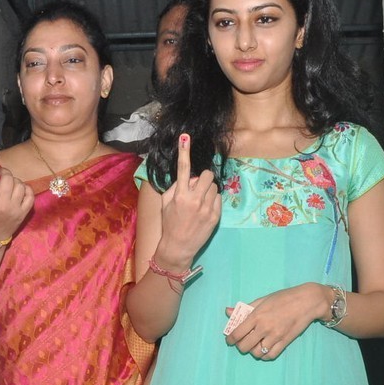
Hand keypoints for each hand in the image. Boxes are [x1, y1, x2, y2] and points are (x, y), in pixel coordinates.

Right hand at [0, 148, 32, 244]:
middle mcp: (2, 204)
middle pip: (7, 178)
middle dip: (4, 173)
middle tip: (1, 176)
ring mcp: (15, 209)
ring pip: (19, 184)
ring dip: (14, 181)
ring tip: (9, 186)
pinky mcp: (24, 213)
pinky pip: (30, 194)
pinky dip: (25, 189)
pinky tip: (19, 191)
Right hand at [152, 133, 219, 268]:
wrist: (178, 247)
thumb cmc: (169, 224)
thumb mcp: (166, 204)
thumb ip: (176, 188)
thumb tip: (189, 178)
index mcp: (179, 195)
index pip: (183, 169)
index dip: (184, 151)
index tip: (185, 137)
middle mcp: (194, 200)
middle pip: (207, 175)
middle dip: (204, 178)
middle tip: (198, 187)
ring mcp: (206, 208)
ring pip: (214, 187)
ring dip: (208, 190)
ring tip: (200, 202)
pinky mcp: (215, 216)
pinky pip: (218, 199)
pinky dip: (212, 201)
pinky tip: (204, 210)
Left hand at [223, 283, 327, 358]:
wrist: (307, 301)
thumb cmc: (283, 298)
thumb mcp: (262, 300)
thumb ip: (245, 308)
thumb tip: (227, 311)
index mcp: (257, 315)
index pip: (237, 333)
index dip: (230, 339)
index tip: (229, 340)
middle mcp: (264, 327)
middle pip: (244, 346)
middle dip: (240, 346)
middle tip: (242, 343)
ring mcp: (275, 336)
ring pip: (257, 353)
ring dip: (253, 351)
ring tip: (254, 345)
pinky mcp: (285, 342)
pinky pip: (271, 355)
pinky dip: (264, 356)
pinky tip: (264, 350)